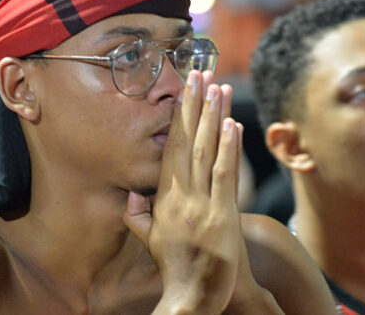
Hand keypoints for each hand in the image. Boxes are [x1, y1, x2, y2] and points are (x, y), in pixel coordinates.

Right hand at [124, 70, 243, 313]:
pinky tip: (232, 124)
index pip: (170, 149)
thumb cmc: (174, 267)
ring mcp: (201, 205)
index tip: (183, 92)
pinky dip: (228, 148)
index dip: (178, 118)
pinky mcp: (223, 216)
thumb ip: (137, 214)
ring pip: (205, 152)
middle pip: (186, 142)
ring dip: (212, 117)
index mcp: (162, 199)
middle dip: (193, 105)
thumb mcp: (149, 239)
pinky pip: (224, 176)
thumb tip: (132, 191)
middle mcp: (179, 197)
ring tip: (217, 86)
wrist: (192, 298)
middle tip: (199, 73)